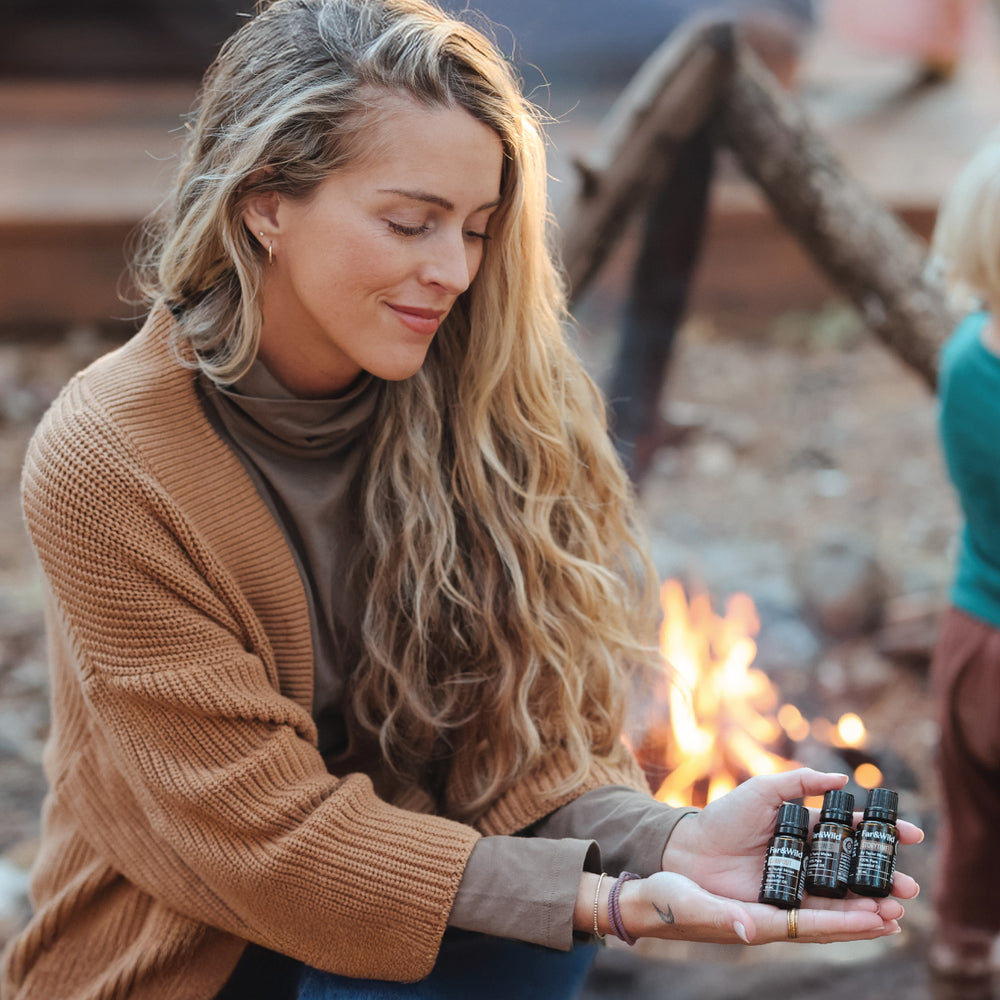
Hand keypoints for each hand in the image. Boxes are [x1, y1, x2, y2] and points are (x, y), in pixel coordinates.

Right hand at [617, 870, 904, 944]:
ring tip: (887, 899)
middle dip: (863, 915)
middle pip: (825, 920)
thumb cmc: (666, 902)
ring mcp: (764, 904)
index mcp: (756, 924)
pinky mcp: (757, 891)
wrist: (648, 897)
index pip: (810, 926)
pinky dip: (826, 888)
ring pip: (818, 904)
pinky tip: (843, 880)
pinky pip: (799, 890)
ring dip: (852, 902)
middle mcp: (768, 918)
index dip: (848, 923)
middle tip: (899, 908)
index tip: (881, 919)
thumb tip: (749, 929)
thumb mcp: (690, 904)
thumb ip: (721, 916)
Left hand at [660, 768, 922, 904]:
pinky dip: (849, 921)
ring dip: (874, 904)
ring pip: (845, 897)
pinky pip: (823, 917)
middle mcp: (808, 858)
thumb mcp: (764, 790)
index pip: (852, 831)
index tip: (913, 834)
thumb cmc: (725, 817)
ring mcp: (800, 885)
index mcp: (806, 829)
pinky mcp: (787, 909)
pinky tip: (873, 923)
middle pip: (856, 869)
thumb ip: (801, 782)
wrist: (692, 850)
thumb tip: (842, 781)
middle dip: (886, 877)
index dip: (882, 833)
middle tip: (910, 886)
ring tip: (897, 910)